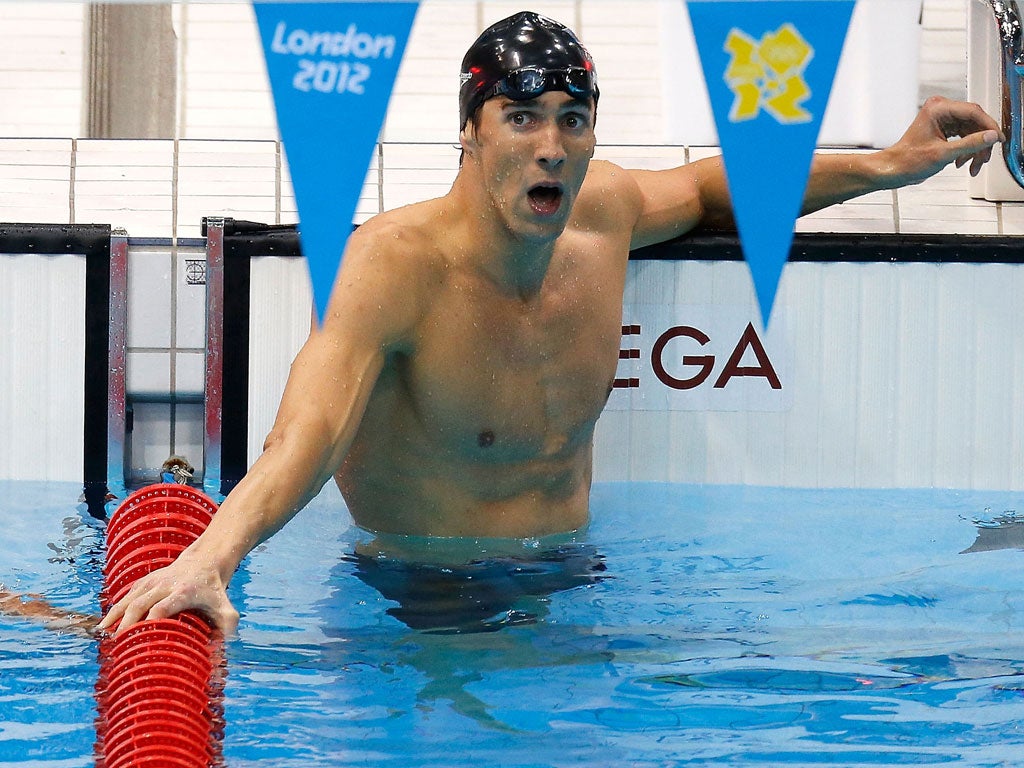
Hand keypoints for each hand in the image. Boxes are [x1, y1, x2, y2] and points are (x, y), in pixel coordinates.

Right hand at [97, 549, 239, 636]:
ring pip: (128, 599)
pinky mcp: (144, 581)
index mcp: (184, 592)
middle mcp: (165, 585)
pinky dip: (114, 611)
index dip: (150, 623)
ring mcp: (152, 581)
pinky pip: (125, 596)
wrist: (205, 561)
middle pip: (140, 605)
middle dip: (126, 624)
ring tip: (103, 637)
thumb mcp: (225, 607)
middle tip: (117, 646)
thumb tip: (226, 648)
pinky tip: (105, 626)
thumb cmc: (214, 590)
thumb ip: (228, 626)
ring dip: (115, 618)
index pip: (162, 608)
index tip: (140, 641)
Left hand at [883, 96, 1003, 186]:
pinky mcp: (943, 129)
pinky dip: (966, 150)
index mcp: (938, 108)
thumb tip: (992, 136)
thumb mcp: (943, 154)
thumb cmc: (907, 160)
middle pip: (974, 122)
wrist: (893, 169)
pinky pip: (963, 136)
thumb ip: (970, 144)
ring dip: (974, 149)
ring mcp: (942, 119)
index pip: (973, 112)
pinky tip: (963, 162)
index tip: (999, 138)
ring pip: (970, 131)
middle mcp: (940, 110)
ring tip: (973, 166)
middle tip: (984, 158)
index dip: (989, 126)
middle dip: (981, 142)